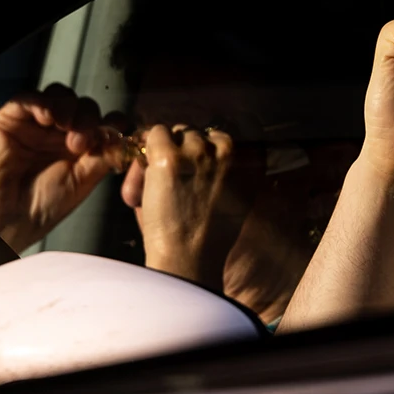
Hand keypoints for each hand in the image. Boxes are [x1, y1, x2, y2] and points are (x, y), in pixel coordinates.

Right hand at [0, 84, 113, 252]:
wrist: (4, 221)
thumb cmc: (41, 207)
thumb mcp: (83, 181)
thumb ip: (104, 156)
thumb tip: (125, 138)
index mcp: (80, 148)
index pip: (101, 121)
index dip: (111, 121)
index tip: (117, 130)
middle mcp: (59, 134)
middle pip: (83, 106)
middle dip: (88, 119)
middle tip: (81, 143)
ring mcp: (35, 125)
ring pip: (59, 97)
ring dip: (68, 108)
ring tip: (66, 130)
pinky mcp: (10, 120)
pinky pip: (28, 98)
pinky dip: (42, 103)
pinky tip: (47, 119)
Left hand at [120, 124, 240, 289]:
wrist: (190, 260)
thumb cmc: (210, 241)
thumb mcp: (237, 203)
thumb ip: (231, 176)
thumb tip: (212, 160)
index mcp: (249, 162)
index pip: (220, 137)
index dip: (201, 152)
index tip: (192, 167)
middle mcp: (226, 151)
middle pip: (195, 134)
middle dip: (182, 150)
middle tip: (172, 177)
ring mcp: (196, 152)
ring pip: (175, 133)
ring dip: (165, 150)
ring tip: (157, 181)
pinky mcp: (168, 158)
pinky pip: (154, 134)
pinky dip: (145, 150)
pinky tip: (144, 176)